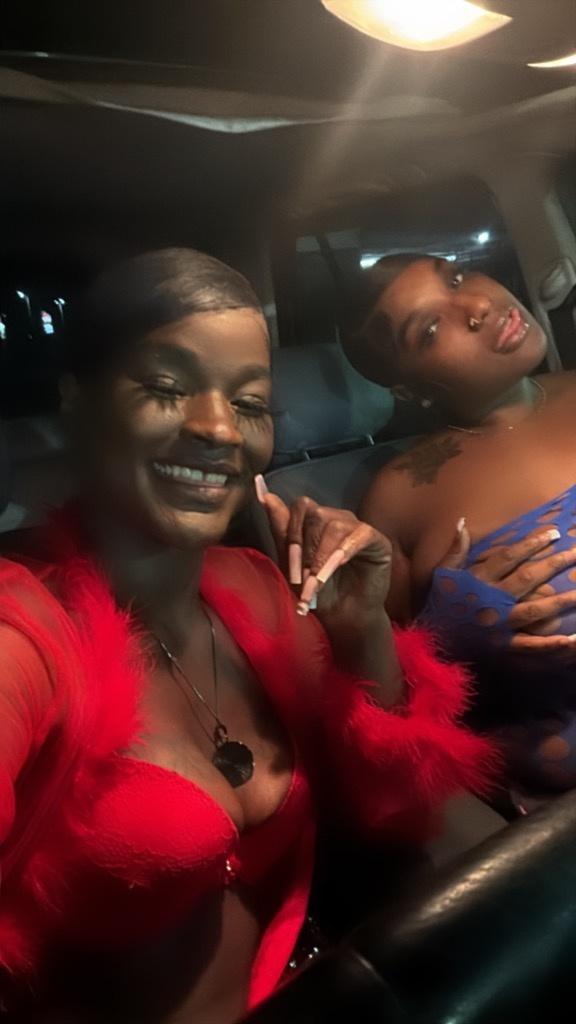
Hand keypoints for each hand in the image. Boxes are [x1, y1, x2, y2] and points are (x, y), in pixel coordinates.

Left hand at [255, 476, 391, 625]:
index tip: (291, 569)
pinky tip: (340, 565)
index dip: (293, 534)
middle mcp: (338, 519)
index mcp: (316, 521)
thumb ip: (281, 530)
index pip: (300, 507)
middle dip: (306, 550)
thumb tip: (264, 495)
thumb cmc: (319, 593)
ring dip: (322, 557)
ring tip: (318, 583)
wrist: (343, 618)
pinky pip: (361, 535)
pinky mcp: (377, 541)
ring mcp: (358, 528)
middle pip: (316, 514)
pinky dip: (346, 550)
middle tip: (304, 581)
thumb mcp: (293, 564)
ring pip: (335, 526)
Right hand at [440, 520, 575, 655]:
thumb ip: (455, 549)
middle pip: (529, 578)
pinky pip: (531, 644)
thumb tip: (462, 521)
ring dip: (561, 601)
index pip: (510, 556)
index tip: (553, 533)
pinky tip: (572, 638)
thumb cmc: (437, 604)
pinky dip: (552, 643)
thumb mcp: (441, 573)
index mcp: (479, 580)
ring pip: (536, 609)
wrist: (429, 639)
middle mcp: (492, 600)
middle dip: (555, 564)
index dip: (532, 544)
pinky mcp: (503, 645)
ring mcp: (500, 623)